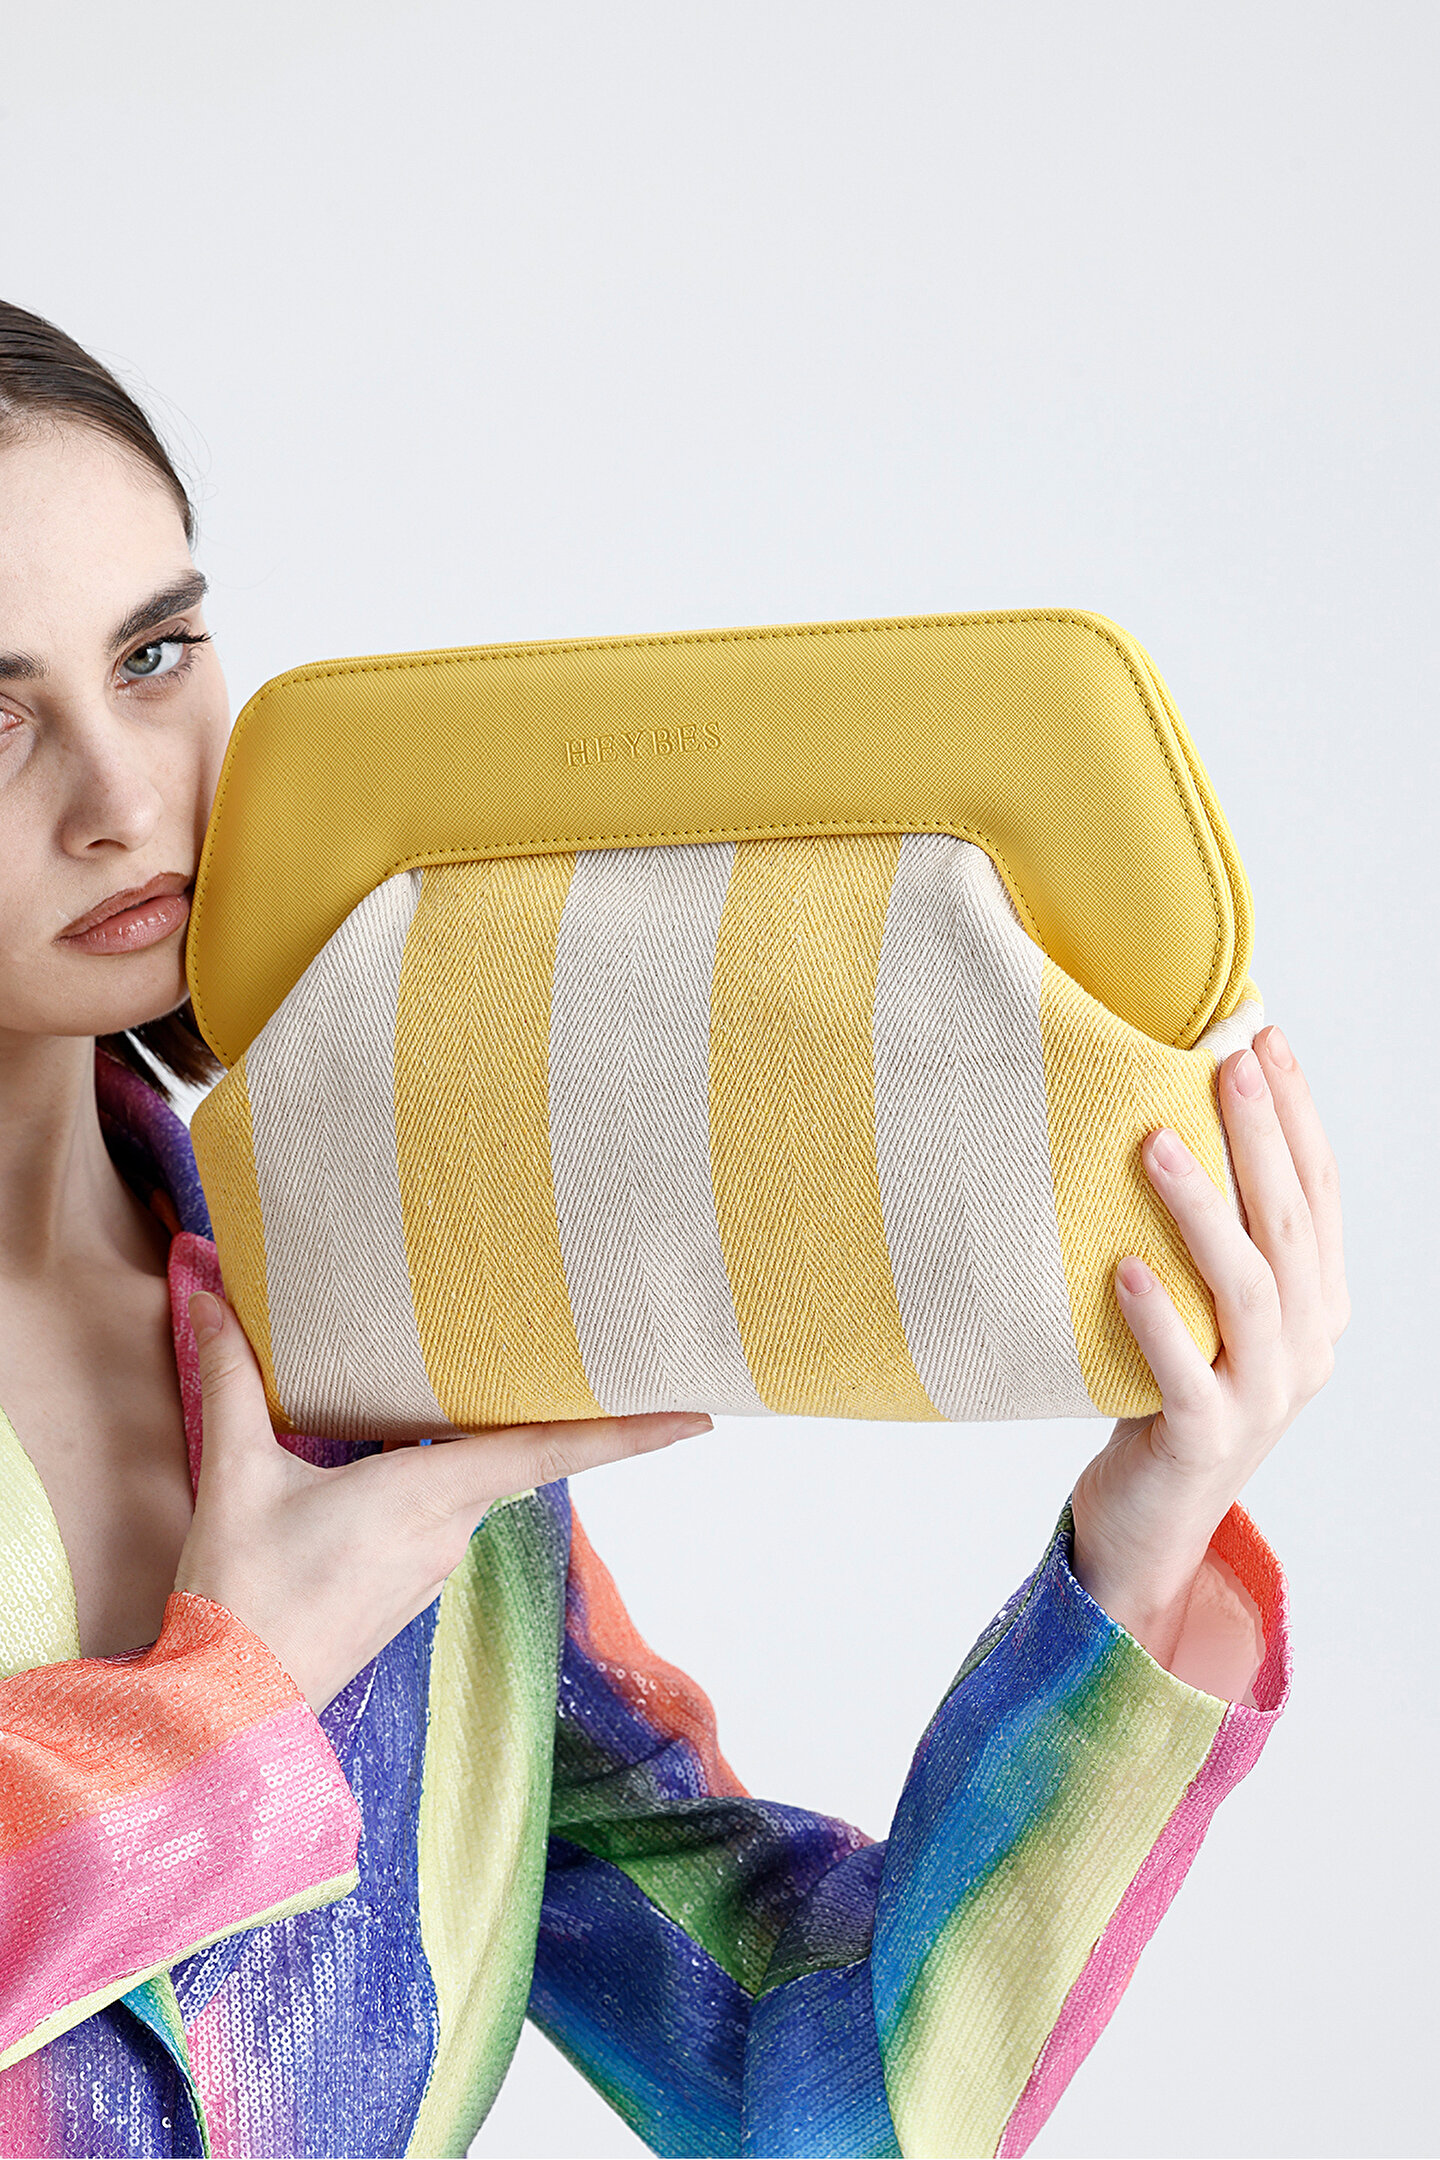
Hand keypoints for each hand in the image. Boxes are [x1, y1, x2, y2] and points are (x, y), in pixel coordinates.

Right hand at [174, 1290, 711, 1712]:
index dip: (629, 1431)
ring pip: (471, 1485)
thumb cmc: (241, 1592)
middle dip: (553, 1411)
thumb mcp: (236, 1473)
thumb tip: (207, 1295)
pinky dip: (436, 1480)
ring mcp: (432, 1567)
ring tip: (475, 1382)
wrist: (229, 1708)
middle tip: (595, 1356)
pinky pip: (440, 1517)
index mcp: (427, 1494)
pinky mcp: (409, 1590)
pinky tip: (398, 1458)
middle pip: (518, 1456)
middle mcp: (448, 1531)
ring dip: (476, 1444)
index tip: (697, 1416)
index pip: (552, 1451)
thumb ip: (229, 1378)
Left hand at [1071, 1024, 1348, 1666]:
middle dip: (1262, 1134)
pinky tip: (1121, 1269)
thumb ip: (1207, 1237)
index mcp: (1315, 1306)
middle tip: (1224, 1057)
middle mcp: (1304, 1347)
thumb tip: (1158, 1112)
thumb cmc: (1164, 1394)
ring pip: (1247, 1290)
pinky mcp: (1203, 1441)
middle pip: (1290, 1226)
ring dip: (1203, 1210)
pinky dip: (1155, 1320)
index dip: (1296, 1114)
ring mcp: (1260, 1398)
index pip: (1318, 1194)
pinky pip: (1185, 1374)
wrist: (1149, 1525)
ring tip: (1154, 1144)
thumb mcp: (1202, 1309)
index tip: (1262, 1036)